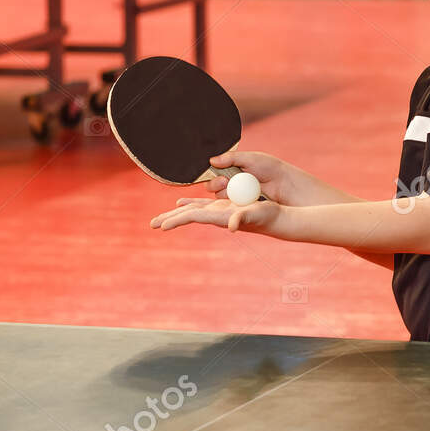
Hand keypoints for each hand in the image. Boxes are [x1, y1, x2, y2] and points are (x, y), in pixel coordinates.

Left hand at [150, 195, 281, 233]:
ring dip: (176, 214)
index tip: (160, 227)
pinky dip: (189, 204)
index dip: (175, 220)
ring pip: (192, 211)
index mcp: (219, 216)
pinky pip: (202, 205)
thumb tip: (230, 226)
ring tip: (160, 218)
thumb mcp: (256, 213)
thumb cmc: (268, 216)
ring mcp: (219, 211)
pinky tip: (181, 203)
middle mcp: (216, 215)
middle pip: (187, 216)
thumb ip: (242, 218)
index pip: (192, 217)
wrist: (278, 220)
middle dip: (169, 219)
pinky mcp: (225, 207)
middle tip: (151, 224)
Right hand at [202, 151, 297, 203]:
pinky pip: (230, 206)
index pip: (213, 172)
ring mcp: (235, 195)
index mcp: (231, 169)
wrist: (285, 184)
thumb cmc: (269, 168)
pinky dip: (232, 202)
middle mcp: (231, 182)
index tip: (218, 173)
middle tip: (225, 182)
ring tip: (233, 189)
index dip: (212, 174)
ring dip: (224, 193)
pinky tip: (237, 199)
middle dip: (215, 183)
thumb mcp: (250, 158)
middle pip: (212, 185)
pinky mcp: (241, 206)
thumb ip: (230, 158)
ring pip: (219, 196)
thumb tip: (212, 160)